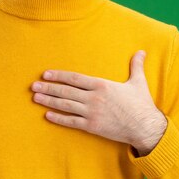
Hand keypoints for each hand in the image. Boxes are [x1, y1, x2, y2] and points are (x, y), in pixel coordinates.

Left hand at [31, 50, 166, 155]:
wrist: (145, 127)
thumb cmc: (141, 104)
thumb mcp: (139, 82)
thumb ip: (136, 66)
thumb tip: (142, 51)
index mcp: (102, 85)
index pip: (74, 78)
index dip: (58, 76)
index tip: (45, 74)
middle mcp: (94, 98)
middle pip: (66, 91)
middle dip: (48, 88)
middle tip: (33, 86)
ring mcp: (92, 113)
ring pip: (65, 106)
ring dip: (49, 101)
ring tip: (36, 98)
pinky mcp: (92, 126)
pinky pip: (71, 122)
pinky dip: (58, 119)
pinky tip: (47, 115)